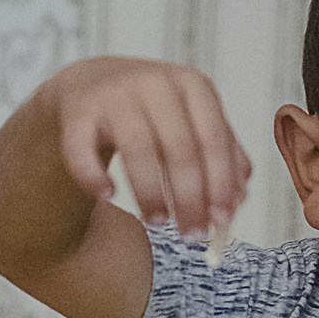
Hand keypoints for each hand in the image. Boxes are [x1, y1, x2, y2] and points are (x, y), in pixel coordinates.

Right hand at [45, 56, 250, 239]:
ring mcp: (115, 95)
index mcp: (192, 85)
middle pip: (179, 148)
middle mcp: (155, 84)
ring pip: (138, 149)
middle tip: (192, 234)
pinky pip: (82, 149)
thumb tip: (238, 199)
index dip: (219, 184)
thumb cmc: (151, 109)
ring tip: (157, 221)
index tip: (222, 219)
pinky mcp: (79, 111)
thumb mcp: (193, 120)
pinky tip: (107, 195)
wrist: (93, 83)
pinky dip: (94, 176)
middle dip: (190, 199)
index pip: (213, 139)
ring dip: (151, 193)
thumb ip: (221, 154)